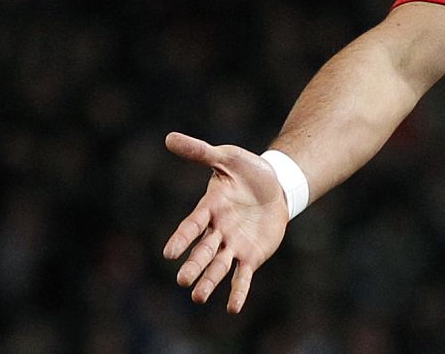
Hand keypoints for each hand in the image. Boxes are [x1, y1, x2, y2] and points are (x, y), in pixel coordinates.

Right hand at [162, 132, 288, 312]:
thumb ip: (200, 152)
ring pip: (219, 266)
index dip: (182, 238)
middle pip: (204, 250)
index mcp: (210, 208)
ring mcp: (234, 244)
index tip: (169, 253)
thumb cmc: (247, 170)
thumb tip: (169, 137)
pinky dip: (238, 291)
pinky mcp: (251, 255)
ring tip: (198, 297)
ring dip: (209, 281)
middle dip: (195, 264)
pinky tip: (232, 308)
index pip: (193, 224)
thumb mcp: (226, 157)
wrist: (276, 184)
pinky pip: (242, 275)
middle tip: (182, 280)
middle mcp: (218, 230)